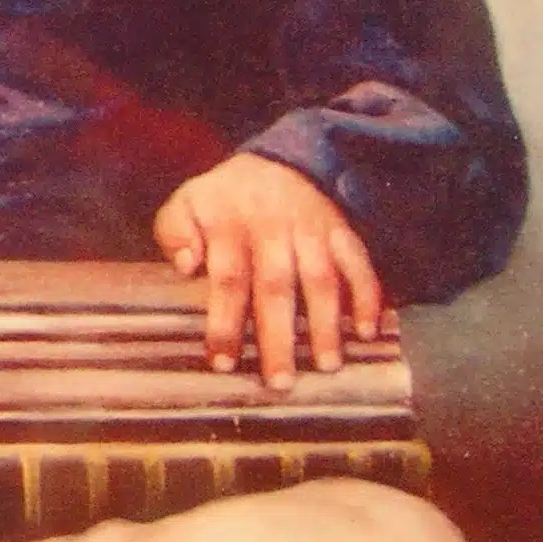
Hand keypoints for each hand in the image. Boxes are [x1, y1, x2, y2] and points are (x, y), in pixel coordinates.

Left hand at [153, 154, 383, 387]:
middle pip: (276, 286)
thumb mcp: (185, 205)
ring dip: (326, 323)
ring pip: (320, 277)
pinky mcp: (339, 229)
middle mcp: (272, 227)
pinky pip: (358, 261)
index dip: (225, 322)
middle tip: (279, 382)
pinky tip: (368, 330)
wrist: (275, 159)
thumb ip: (174, 233)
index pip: (227, 279)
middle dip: (279, 337)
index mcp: (229, 225)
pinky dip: (366, 294)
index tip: (223, 362)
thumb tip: (186, 266)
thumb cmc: (223, 200)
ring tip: (327, 365)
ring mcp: (310, 228)